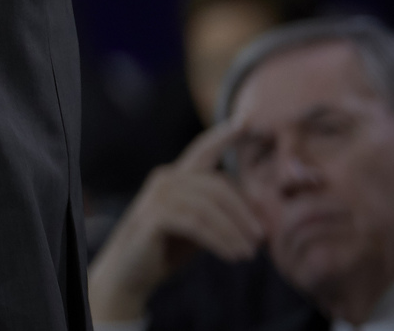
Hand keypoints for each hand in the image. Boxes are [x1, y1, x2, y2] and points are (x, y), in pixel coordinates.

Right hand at [88, 120, 264, 321]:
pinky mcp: (153, 217)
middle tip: (262, 239)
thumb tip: (260, 219)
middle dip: (245, 210)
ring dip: (235, 231)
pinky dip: (220, 240)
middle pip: (216, 184)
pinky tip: (232, 256)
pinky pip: (196, 223)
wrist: (131, 272)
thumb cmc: (167, 247)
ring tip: (249, 254)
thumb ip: (219, 214)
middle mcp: (165, 179)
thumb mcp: (198, 226)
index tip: (246, 120)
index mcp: (176, 176)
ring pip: (208, 205)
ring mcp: (157, 196)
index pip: (202, 150)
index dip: (223, 135)